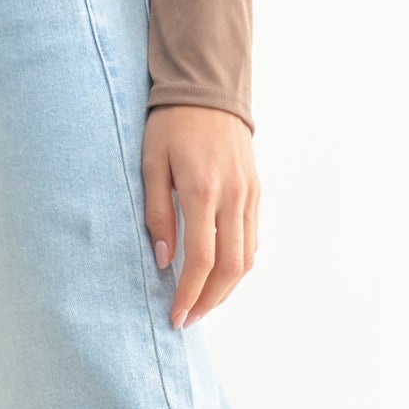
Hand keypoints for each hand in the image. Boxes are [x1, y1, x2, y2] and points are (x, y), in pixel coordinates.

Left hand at [142, 106, 259, 327]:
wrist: (209, 90)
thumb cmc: (172, 125)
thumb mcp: (151, 163)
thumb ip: (158, 213)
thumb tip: (163, 259)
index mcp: (203, 190)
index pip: (201, 259)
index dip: (189, 294)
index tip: (175, 316)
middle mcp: (233, 196)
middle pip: (230, 267)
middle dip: (209, 300)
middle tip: (188, 318)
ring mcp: (250, 195)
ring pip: (247, 259)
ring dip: (226, 289)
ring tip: (202, 303)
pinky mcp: (256, 193)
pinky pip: (253, 240)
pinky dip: (238, 265)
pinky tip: (219, 275)